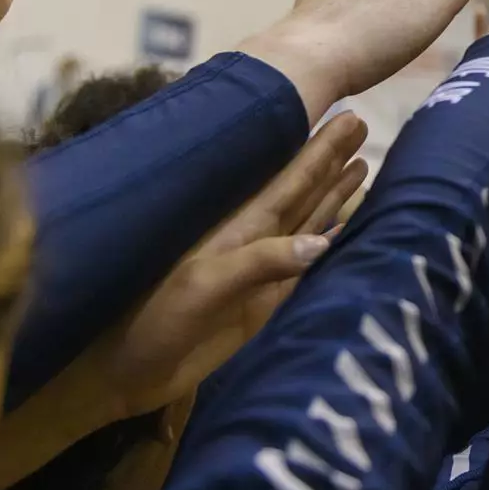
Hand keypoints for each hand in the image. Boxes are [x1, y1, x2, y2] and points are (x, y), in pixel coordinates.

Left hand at [97, 113, 370, 417]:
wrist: (123, 372)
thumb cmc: (153, 322)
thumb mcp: (203, 288)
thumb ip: (260, 264)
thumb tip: (323, 243)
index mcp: (241, 228)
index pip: (290, 180)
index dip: (319, 150)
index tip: (350, 117)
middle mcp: (256, 242)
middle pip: (304, 192)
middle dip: (332, 160)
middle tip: (363, 123)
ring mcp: (262, 272)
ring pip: (309, 223)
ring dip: (334, 194)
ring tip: (365, 163)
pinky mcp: (265, 304)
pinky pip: (308, 268)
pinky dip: (330, 246)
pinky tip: (347, 229)